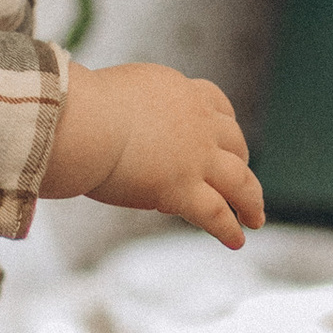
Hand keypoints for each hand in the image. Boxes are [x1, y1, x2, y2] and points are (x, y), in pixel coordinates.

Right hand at [43, 61, 265, 250]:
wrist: (82, 121)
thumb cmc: (78, 106)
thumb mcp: (114, 90)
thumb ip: (125, 107)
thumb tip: (105, 118)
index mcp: (179, 92)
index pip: (216, 104)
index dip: (225, 125)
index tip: (228, 137)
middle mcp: (196, 122)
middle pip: (235, 142)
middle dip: (241, 162)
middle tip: (243, 181)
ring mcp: (195, 156)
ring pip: (239, 181)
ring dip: (251, 201)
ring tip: (255, 218)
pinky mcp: (183, 189)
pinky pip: (216, 214)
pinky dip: (229, 229)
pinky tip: (236, 241)